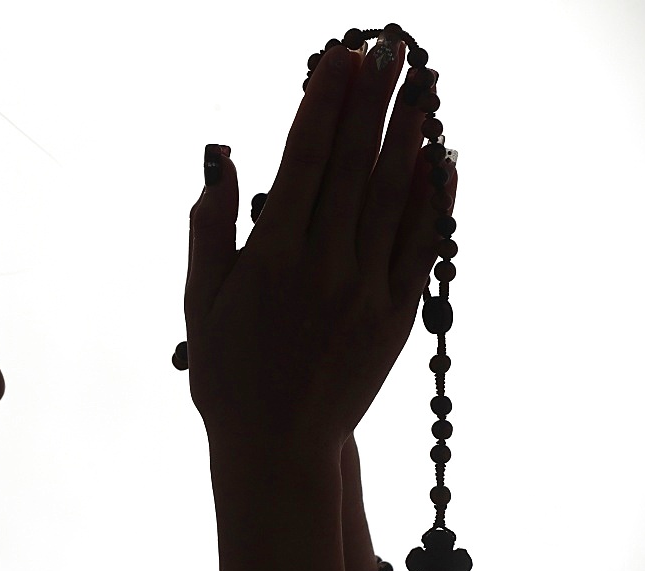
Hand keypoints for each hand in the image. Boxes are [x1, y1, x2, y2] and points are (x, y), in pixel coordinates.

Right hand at [184, 39, 456, 460]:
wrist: (279, 447)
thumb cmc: (228, 375)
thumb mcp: (201, 302)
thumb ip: (211, 229)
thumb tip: (221, 160)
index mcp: (271, 258)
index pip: (303, 160)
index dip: (325, 103)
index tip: (340, 59)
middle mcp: (324, 266)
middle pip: (355, 166)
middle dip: (373, 101)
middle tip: (389, 49)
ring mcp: (366, 290)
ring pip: (394, 197)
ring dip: (410, 136)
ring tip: (423, 85)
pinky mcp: (396, 316)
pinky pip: (422, 247)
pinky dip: (436, 202)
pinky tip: (443, 161)